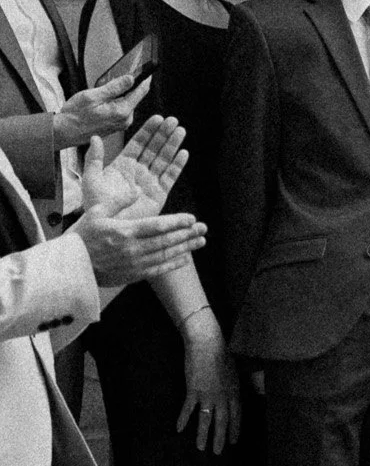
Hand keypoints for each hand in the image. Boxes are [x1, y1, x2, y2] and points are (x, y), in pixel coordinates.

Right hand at [51, 72, 149, 148]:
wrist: (65, 132)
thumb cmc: (75, 115)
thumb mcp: (92, 96)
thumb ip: (114, 87)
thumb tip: (130, 79)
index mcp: (122, 111)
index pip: (141, 91)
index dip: (144, 79)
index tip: (147, 71)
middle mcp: (126, 119)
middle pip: (135, 97)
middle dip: (128, 87)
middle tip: (114, 80)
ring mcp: (123, 123)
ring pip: (128, 103)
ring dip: (121, 95)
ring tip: (103, 94)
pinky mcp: (118, 125)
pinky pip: (122, 110)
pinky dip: (116, 103)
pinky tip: (104, 102)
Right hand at [74, 209, 203, 289]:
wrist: (68, 267)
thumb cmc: (80, 237)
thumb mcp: (96, 213)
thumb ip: (119, 202)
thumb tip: (137, 190)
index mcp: (124, 231)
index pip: (158, 225)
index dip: (177, 222)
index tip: (191, 218)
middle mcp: (133, 249)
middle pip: (167, 240)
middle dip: (188, 234)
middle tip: (204, 228)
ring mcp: (135, 263)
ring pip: (166, 254)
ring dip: (186, 248)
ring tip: (201, 241)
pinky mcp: (133, 275)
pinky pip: (159, 269)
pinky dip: (173, 263)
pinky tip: (185, 259)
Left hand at [80, 115, 186, 219]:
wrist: (108, 227)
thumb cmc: (96, 205)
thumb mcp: (91, 179)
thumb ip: (94, 159)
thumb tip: (95, 137)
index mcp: (123, 165)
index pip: (138, 143)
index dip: (148, 131)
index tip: (157, 118)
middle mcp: (139, 171)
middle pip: (154, 148)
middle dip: (164, 134)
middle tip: (173, 120)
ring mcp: (150, 182)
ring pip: (164, 159)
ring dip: (173, 145)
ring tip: (180, 130)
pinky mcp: (160, 194)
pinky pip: (170, 176)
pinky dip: (177, 165)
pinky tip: (184, 153)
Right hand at [175, 317, 242, 453]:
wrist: (207, 345)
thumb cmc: (221, 355)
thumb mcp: (234, 371)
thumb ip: (236, 385)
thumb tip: (240, 392)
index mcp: (235, 392)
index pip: (237, 415)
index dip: (235, 429)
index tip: (233, 441)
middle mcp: (223, 396)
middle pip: (223, 422)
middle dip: (221, 438)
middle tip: (219, 453)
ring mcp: (208, 395)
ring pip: (206, 420)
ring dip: (203, 435)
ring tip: (201, 448)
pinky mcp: (193, 391)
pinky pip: (188, 409)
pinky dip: (183, 419)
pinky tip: (179, 430)